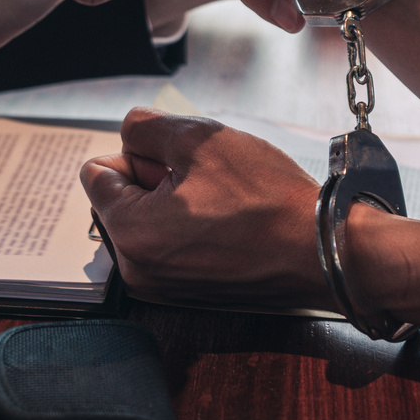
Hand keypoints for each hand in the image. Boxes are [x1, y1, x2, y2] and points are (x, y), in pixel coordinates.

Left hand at [80, 108, 327, 308]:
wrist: (324, 249)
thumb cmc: (268, 199)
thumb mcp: (199, 138)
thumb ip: (145, 127)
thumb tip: (128, 135)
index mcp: (128, 233)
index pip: (96, 172)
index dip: (137, 153)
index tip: (180, 163)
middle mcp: (136, 269)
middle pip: (121, 198)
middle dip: (154, 179)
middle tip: (207, 182)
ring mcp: (163, 287)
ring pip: (149, 218)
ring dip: (175, 201)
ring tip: (222, 203)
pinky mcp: (190, 293)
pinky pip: (172, 244)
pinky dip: (192, 227)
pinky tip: (229, 223)